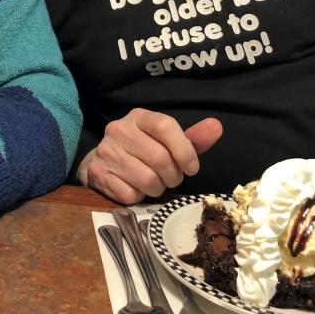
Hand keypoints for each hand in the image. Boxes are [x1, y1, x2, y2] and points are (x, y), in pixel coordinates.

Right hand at [78, 110, 222, 203]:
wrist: (103, 161)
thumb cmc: (143, 150)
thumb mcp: (166, 141)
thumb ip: (192, 138)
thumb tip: (216, 126)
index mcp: (139, 117)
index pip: (165, 126)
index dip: (184, 150)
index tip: (192, 167)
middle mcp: (119, 130)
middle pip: (160, 158)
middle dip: (174, 176)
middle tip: (172, 178)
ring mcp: (106, 152)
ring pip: (147, 180)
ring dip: (158, 188)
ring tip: (155, 183)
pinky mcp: (98, 174)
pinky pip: (131, 194)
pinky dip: (139, 196)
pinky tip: (136, 188)